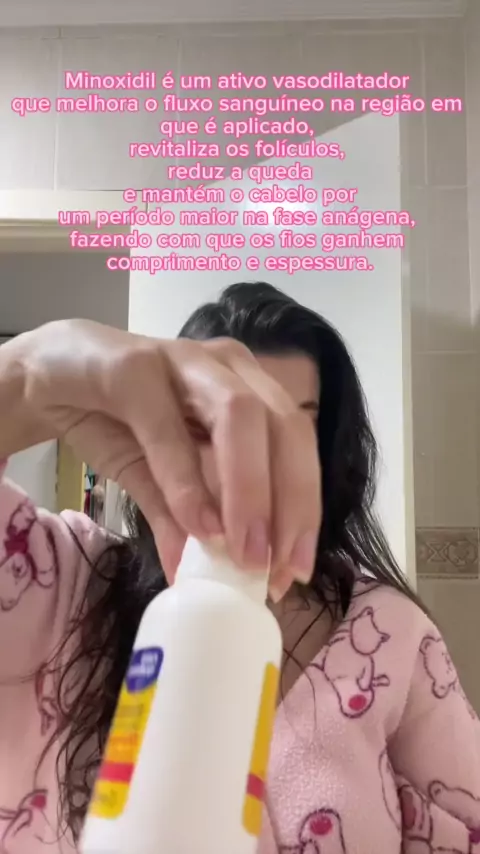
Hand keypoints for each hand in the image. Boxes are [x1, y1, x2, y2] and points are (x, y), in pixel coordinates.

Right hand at [10, 320, 320, 593]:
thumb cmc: (111, 420)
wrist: (43, 377)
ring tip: (244, 553)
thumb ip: (179, 518)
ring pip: (240, 415)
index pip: (296, 445)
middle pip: (285, 427)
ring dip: (249, 491)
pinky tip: (196, 524)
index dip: (305, 507)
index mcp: (247, 390)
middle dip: (290, 502)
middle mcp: (227, 368)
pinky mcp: (134, 364)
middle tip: (275, 568)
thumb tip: (198, 578)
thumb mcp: (153, 479)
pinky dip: (187, 480)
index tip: (296, 570)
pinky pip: (169, 426)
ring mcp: (184, 359)